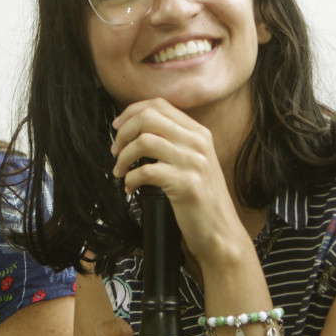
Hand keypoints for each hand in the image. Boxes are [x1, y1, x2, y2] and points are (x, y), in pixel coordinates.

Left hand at [111, 99, 251, 266]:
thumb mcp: (194, 162)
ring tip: (120, 171)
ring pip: (144, 141)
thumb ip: (175, 142)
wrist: (220, 230)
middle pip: (149, 118)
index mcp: (199, 132)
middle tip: (115, 151)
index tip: (118, 127)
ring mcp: (193, 162)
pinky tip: (130, 189)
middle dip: (123, 133)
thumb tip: (138, 128)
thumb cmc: (201, 199)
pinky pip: (146, 171)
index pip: (160, 105)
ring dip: (124, 157)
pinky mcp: (186, 184)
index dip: (132, 112)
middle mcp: (198, 142)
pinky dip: (130, 180)